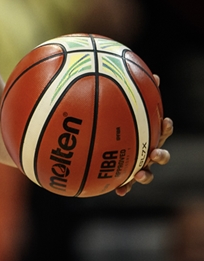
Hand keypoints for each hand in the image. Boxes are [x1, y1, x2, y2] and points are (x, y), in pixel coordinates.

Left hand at [116, 74, 172, 196]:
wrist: (93, 141)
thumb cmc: (105, 118)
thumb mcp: (109, 104)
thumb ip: (116, 91)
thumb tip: (118, 69)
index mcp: (146, 132)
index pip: (160, 128)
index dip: (165, 126)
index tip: (166, 121)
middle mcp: (144, 148)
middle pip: (159, 152)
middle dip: (161, 154)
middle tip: (156, 152)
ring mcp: (136, 164)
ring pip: (147, 172)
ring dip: (146, 174)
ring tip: (141, 174)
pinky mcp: (123, 176)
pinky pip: (125, 183)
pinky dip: (124, 187)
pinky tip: (119, 191)